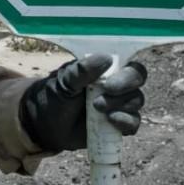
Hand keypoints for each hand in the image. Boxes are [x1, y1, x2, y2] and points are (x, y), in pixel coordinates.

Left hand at [18, 53, 146, 151]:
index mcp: (104, 70)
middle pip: (137, 80)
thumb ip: (82, 71)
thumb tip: (106, 59)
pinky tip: (110, 121)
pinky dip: (126, 122)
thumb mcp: (64, 82)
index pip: (128, 64)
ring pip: (136, 101)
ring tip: (97, 108)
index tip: (110, 82)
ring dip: (120, 104)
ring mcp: (119, 105)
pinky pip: (133, 123)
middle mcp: (116, 85)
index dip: (128, 72)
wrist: (46, 126)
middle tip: (106, 91)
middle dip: (124, 86)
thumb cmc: (55, 96)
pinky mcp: (118, 124)